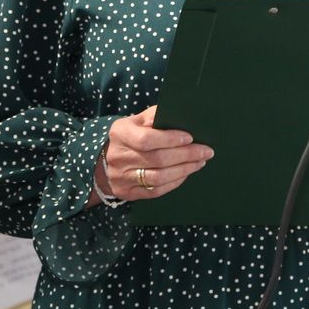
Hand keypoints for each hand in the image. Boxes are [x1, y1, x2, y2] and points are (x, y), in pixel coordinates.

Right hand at [97, 105, 212, 201]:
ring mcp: (121, 177)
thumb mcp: (136, 120)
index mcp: (120, 134)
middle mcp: (119, 157)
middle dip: (186, 155)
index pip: (146, 139)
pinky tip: (186, 174)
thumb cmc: (129, 135)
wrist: (103, 159)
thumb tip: (178, 115)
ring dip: (183, 170)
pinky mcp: (127, 193)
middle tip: (205, 151)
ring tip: (200, 162)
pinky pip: (155, 191)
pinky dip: (174, 183)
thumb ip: (155, 115)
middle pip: (157, 159)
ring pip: (158, 177)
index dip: (170, 139)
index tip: (190, 137)